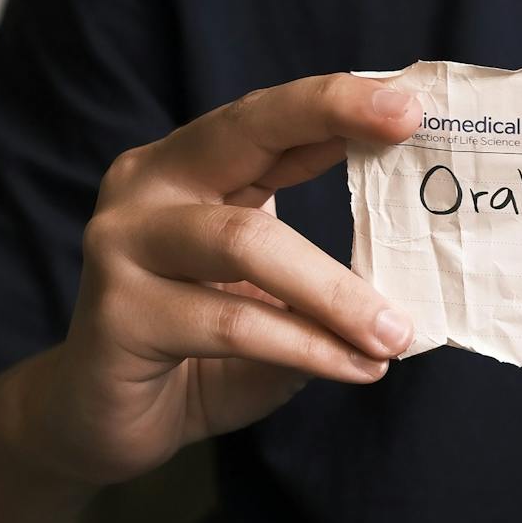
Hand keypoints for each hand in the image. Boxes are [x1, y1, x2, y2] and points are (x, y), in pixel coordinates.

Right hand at [13, 74, 421, 484]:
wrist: (103, 422)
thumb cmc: (201, 352)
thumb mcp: (273, 298)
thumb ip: (324, 270)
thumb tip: (418, 266)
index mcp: (190, 168)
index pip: (269, 117)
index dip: (338, 101)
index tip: (410, 99)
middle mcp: (148, 186)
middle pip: (244, 130)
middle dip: (329, 115)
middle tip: (407, 126)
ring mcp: (123, 243)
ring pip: (246, 242)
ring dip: (334, 291)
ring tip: (395, 333)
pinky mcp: (118, 313)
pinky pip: (233, 323)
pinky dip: (306, 347)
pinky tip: (355, 367)